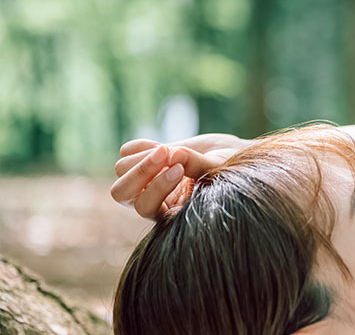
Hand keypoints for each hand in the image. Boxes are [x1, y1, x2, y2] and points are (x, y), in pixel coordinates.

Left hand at [111, 134, 249, 219]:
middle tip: (166, 153)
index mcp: (169, 214)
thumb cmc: (228, 171)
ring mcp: (144, 180)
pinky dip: (142, 145)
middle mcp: (152, 201)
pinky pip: (127, 151)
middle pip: (120, 193)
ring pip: (121, 169)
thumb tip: (174, 154)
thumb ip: (198, 166)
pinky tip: (165, 146)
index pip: (145, 207)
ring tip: (169, 150)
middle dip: (141, 171)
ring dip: (145, 156)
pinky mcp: (143, 160)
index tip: (181, 169)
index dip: (157, 187)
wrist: (229, 157)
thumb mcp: (218, 171)